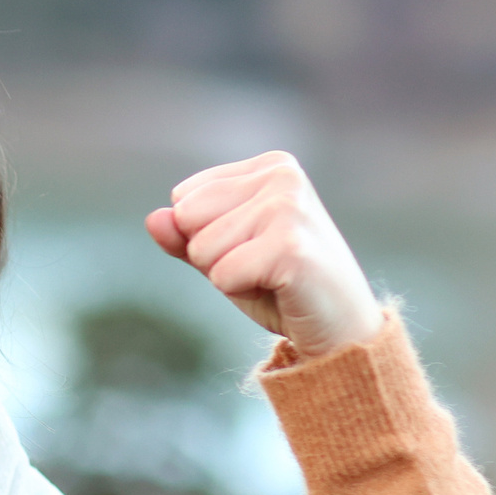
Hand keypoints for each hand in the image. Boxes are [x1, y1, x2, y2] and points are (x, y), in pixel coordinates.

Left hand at [148, 151, 385, 358]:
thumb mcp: (223, 254)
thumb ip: (184, 235)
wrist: (341, 328)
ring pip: (201, 249)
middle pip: (187, 218)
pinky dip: (241, 291)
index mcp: (269, 165)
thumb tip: (154, 218)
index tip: (252, 248)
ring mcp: (289, 207)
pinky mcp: (290, 246)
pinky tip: (281, 288)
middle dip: (212, 255)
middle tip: (261, 266)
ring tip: (272, 276)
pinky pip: (220, 276)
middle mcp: (283, 175)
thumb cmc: (280, 286)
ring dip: (228, 275)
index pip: (184, 198)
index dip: (205, 236)